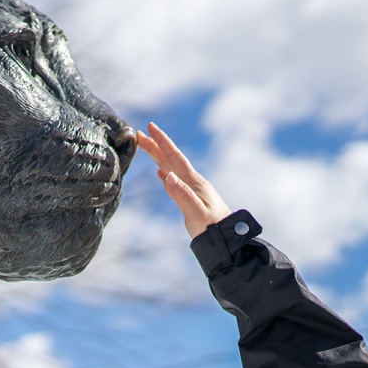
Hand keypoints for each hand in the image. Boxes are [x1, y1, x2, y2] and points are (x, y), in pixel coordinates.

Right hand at [138, 122, 232, 238]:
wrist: (228, 241)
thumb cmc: (213, 228)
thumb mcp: (196, 212)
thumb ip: (181, 194)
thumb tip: (167, 175)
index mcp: (193, 182)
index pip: (175, 157)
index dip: (162, 141)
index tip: (150, 127)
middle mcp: (193, 182)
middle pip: (171, 159)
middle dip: (156, 145)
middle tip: (139, 134)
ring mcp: (193, 190)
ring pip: (171, 168)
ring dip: (159, 157)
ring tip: (147, 147)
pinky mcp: (191, 199)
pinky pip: (175, 181)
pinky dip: (166, 174)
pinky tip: (163, 174)